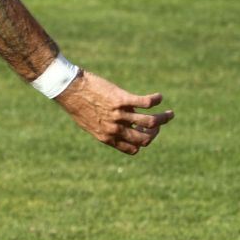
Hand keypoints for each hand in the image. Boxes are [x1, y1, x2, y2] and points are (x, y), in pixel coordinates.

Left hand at [54, 70, 172, 154]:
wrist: (69, 89)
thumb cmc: (78, 105)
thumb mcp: (90, 123)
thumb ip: (106, 128)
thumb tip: (122, 126)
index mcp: (107, 138)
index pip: (133, 149)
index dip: (143, 143)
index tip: (146, 134)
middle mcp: (115, 129)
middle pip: (145, 139)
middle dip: (156, 132)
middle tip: (160, 123)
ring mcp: (119, 115)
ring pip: (151, 122)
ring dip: (164, 118)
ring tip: (169, 113)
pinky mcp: (122, 99)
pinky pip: (146, 103)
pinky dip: (156, 100)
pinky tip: (159, 97)